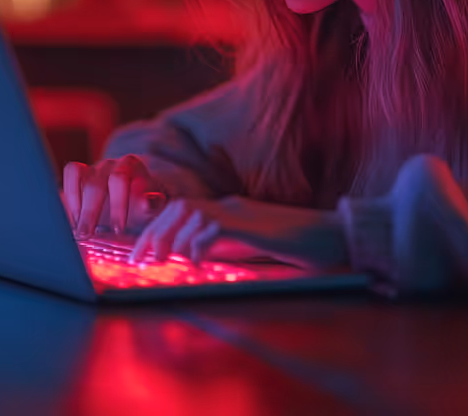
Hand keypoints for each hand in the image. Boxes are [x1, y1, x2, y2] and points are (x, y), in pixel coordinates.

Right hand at [63, 155, 167, 237]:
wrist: (134, 198)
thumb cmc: (143, 204)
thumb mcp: (152, 206)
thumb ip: (152, 204)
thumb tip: (147, 202)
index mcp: (131, 166)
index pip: (120, 180)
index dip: (117, 204)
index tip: (118, 229)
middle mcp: (111, 163)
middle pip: (95, 183)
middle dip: (90, 212)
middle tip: (87, 235)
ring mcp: (94, 166)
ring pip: (78, 176)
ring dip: (75, 205)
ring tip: (77, 231)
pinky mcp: (80, 172)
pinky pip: (70, 175)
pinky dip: (68, 196)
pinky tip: (73, 219)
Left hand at [128, 195, 349, 270]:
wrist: (329, 236)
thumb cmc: (295, 244)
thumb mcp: (250, 245)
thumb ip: (223, 245)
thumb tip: (191, 256)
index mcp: (227, 208)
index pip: (181, 210)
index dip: (156, 229)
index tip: (140, 253)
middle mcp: (229, 205)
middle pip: (178, 207)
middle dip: (153, 232)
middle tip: (138, 259)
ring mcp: (239, 211)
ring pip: (189, 212)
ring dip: (169, 236)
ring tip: (160, 260)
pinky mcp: (249, 224)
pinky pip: (212, 227)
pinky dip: (197, 244)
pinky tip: (194, 262)